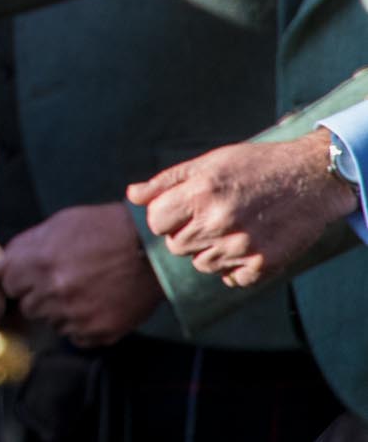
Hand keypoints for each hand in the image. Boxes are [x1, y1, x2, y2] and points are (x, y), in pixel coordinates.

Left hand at [0, 202, 162, 346]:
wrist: (151, 248)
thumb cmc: (104, 229)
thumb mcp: (58, 225)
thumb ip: (27, 247)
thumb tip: (5, 264)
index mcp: (37, 261)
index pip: (6, 284)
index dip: (18, 279)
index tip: (28, 276)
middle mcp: (53, 291)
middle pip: (27, 307)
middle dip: (38, 296)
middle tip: (61, 282)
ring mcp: (76, 314)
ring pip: (51, 323)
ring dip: (60, 311)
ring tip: (84, 291)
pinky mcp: (99, 331)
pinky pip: (76, 337)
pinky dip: (82, 326)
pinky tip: (96, 305)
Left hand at [127, 131, 359, 288]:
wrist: (310, 177)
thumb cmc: (253, 165)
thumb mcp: (207, 163)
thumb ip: (165, 182)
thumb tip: (131, 196)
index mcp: (200, 193)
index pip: (156, 221)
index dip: (165, 215)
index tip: (181, 208)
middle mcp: (218, 222)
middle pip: (176, 245)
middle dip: (185, 232)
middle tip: (209, 217)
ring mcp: (241, 247)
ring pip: (201, 264)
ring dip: (209, 250)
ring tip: (230, 228)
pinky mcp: (264, 264)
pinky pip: (232, 278)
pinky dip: (235, 267)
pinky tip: (247, 243)